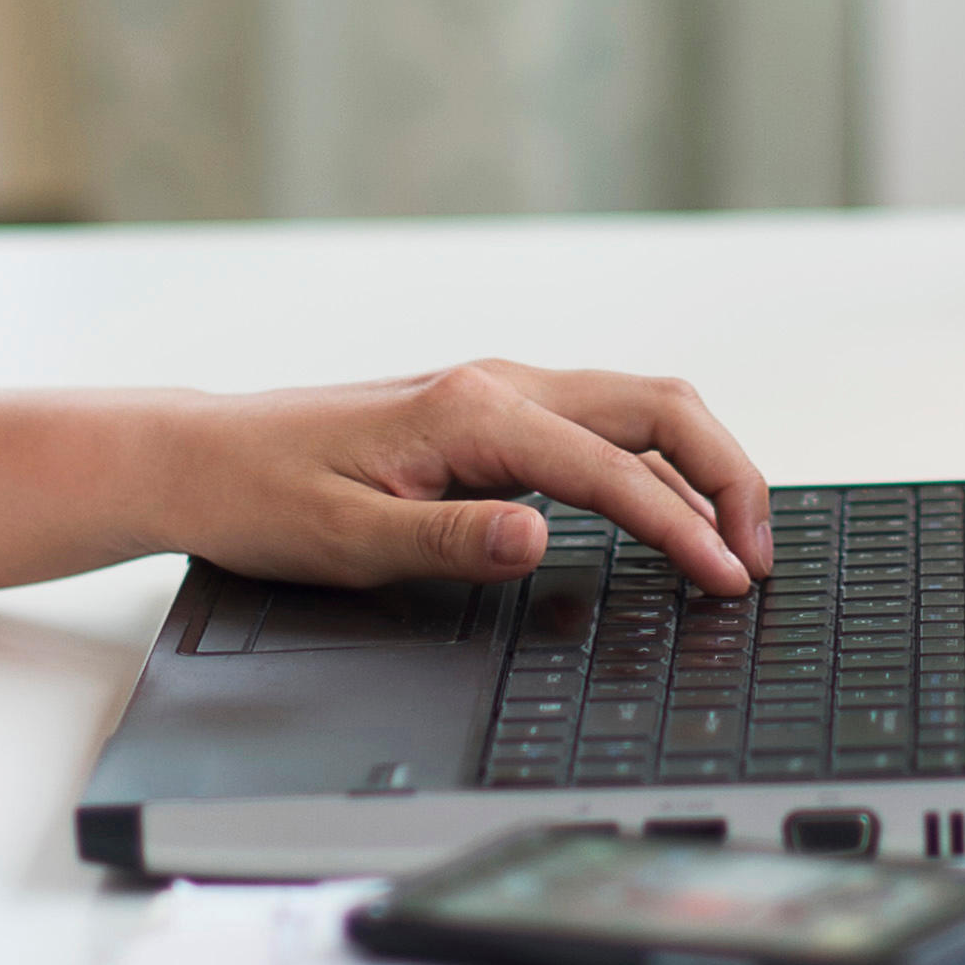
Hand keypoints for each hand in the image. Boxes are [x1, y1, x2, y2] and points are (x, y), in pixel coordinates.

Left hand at [170, 360, 770, 593]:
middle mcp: (499, 385)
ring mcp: (499, 392)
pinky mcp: (491, 412)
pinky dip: (659, 460)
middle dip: (728, 474)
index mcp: (473, 411)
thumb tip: (541, 540)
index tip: (728, 580)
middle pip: (657, 407)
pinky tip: (670, 509)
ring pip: (638, 409)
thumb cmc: (267, 499)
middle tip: (759, 555)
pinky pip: (602, 425)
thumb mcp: (351, 540)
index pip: (614, 468)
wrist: (206, 458)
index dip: (683, 527)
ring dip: (701, 463)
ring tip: (737, 538)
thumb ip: (453, 540)